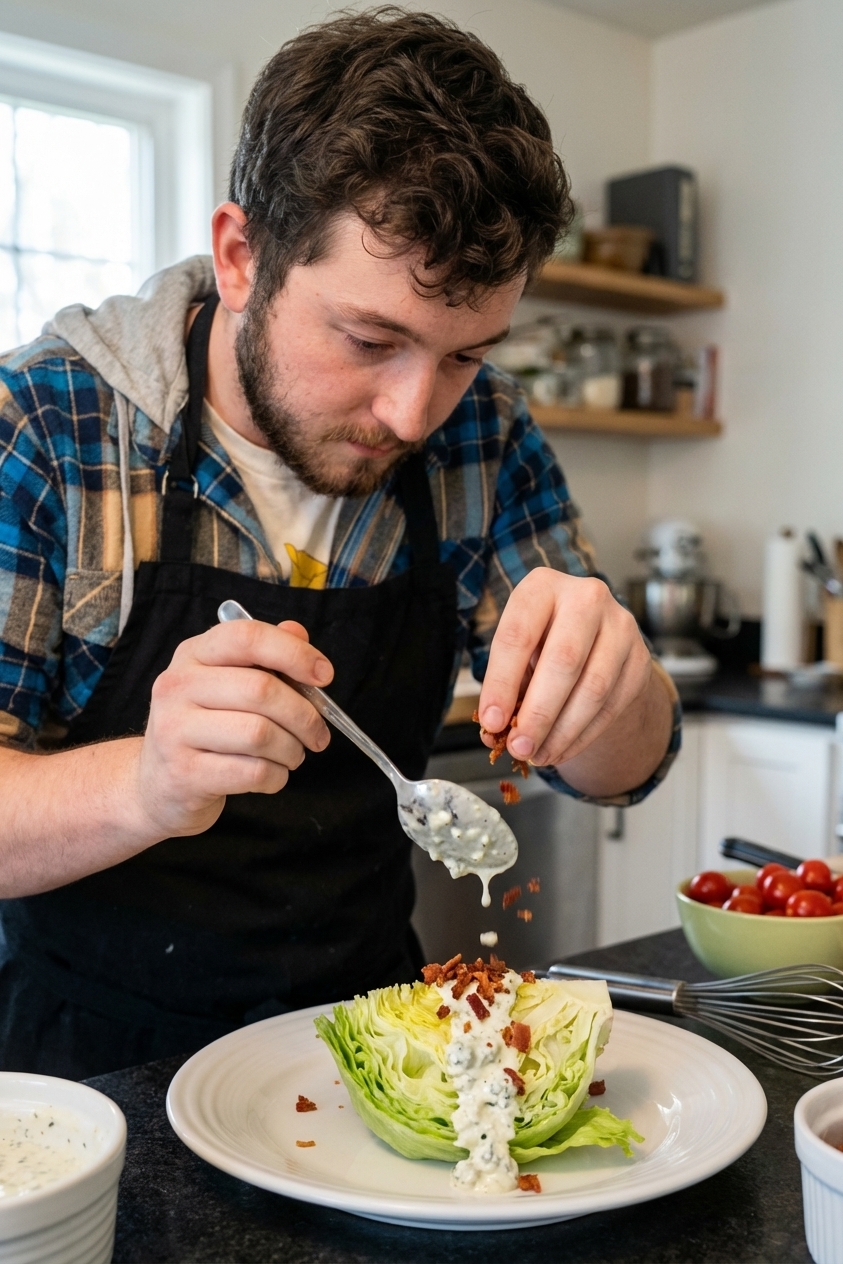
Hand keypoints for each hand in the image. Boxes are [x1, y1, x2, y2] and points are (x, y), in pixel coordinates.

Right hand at [136, 619, 332, 837]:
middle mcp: (177, 686)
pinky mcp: (184, 774)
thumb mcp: (227, 684)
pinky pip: (252, 772)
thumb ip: (264, 657)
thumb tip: (298, 632)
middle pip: (261, 690)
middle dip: (305, 715)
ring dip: (292, 749)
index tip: (324, 675)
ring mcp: (175, 731)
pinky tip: (272, 775)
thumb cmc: (205, 729)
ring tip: (293, 755)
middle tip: (318, 734)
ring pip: (260, 734)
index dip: (294, 653)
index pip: (247, 637)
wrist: (157, 785)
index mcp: (193, 655)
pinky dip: (276, 777)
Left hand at [477, 569, 651, 768]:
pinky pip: (611, 706)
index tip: (491, 721)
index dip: (502, 683)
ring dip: (562, 731)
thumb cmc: (542, 637)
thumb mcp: (517, 647)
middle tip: (518, 747)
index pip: (518, 636)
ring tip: (538, 755)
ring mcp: (620, 627)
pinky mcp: (640, 658)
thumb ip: (505, 684)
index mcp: (543, 586)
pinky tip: (560, 749)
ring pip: (593, 689)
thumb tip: (495, 731)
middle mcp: (587, 597)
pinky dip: (582, 735)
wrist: (592, 633)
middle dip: (538, 713)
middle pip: (564, 661)